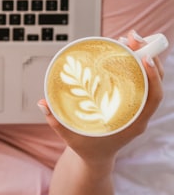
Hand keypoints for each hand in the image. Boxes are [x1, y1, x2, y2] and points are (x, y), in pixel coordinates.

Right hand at [39, 30, 163, 164]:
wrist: (95, 157)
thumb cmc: (86, 147)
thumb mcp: (70, 136)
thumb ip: (55, 121)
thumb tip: (42, 103)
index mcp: (132, 124)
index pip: (152, 98)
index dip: (152, 77)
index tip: (145, 58)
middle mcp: (138, 113)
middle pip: (153, 82)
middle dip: (148, 56)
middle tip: (133, 37)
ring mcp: (136, 106)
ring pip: (148, 78)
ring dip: (142, 56)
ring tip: (129, 38)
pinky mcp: (129, 100)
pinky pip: (138, 79)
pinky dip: (133, 63)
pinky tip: (123, 50)